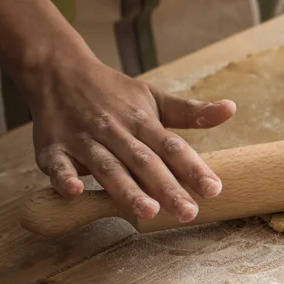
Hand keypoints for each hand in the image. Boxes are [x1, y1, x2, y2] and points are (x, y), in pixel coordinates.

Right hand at [24, 51, 235, 221]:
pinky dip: (64, 178)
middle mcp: (115, 131)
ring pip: (108, 167)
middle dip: (167, 187)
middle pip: (144, 162)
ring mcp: (84, 140)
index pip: (172, 147)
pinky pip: (58, 165)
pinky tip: (75, 192)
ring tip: (148, 211)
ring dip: (126, 189)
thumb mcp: (153, 97)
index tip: (214, 189)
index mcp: (142, 121)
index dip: (193, 168)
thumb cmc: (112, 92)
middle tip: (188, 212)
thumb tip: (231, 109)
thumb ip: (190, 112)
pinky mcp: (53, 148)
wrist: (57, 70)